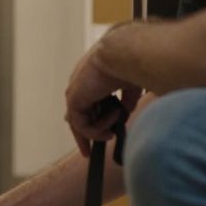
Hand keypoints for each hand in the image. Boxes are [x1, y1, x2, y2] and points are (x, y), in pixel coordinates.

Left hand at [65, 40, 140, 156]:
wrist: (124, 54)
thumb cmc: (130, 63)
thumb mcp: (129, 86)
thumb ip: (126, 99)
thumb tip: (125, 112)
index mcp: (92, 80)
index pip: (86, 104)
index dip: (91, 120)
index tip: (101, 133)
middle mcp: (80, 86)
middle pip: (77, 117)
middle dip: (83, 135)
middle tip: (89, 152)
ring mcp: (75, 93)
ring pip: (79, 123)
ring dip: (96, 132)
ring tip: (111, 132)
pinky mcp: (74, 99)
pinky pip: (81, 125)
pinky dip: (95, 130)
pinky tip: (109, 127)